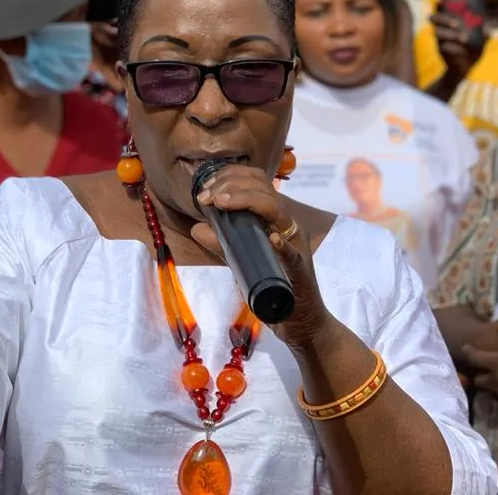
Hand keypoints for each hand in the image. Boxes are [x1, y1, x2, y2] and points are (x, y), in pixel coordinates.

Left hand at [193, 165, 330, 349]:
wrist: (298, 321)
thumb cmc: (272, 286)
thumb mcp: (242, 260)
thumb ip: (222, 244)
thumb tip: (197, 227)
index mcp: (276, 218)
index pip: (258, 182)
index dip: (231, 177)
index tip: (205, 188)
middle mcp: (288, 225)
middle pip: (264, 190)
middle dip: (231, 185)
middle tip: (206, 197)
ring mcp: (296, 246)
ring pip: (278, 211)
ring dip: (247, 201)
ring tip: (221, 203)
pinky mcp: (300, 271)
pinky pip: (293, 255)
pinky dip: (283, 245)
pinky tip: (271, 238)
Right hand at [430, 9, 482, 80]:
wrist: (465, 70)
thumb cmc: (472, 51)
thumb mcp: (481, 41)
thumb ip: (484, 35)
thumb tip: (488, 30)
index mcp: (449, 24)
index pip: (440, 10)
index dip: (440, 4)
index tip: (443, 0)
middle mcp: (441, 30)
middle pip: (435, 19)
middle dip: (444, 19)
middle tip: (457, 24)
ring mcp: (440, 41)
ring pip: (438, 33)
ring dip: (450, 35)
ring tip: (464, 39)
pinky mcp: (442, 53)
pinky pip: (444, 48)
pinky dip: (454, 49)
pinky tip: (463, 51)